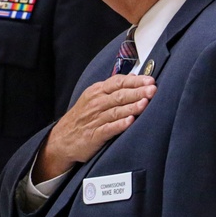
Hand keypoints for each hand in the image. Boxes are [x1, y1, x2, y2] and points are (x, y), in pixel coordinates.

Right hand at [33, 74, 155, 181]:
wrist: (62, 139)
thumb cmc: (83, 117)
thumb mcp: (93, 97)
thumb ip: (113, 89)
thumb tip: (133, 77)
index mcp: (97, 91)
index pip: (118, 82)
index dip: (135, 81)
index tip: (150, 80)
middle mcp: (96, 103)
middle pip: (119, 95)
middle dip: (137, 92)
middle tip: (153, 90)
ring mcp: (95, 119)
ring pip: (116, 111)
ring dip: (131, 107)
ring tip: (145, 103)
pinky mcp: (94, 135)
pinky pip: (108, 129)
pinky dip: (119, 125)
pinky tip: (130, 121)